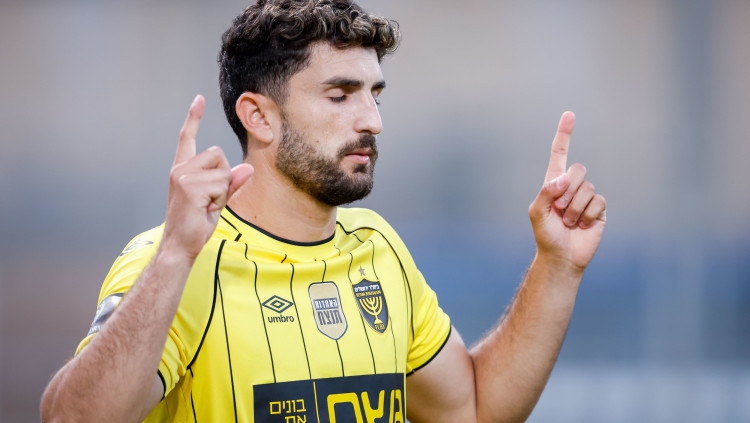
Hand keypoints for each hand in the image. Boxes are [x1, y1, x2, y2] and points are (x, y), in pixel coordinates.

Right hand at [162, 95, 253, 259]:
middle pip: (218, 153)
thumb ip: (231, 183)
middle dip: (224, 176)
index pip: (186, 138)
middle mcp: (180, 170)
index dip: (193, 118)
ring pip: (223, 169)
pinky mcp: (190, 187)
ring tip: (207, 206)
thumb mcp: (217, 201)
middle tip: (211, 200)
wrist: (180, 246)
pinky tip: (205, 209)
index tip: (199, 99)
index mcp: (183, 170)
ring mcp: (183, 177)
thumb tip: (248, 168)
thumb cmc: (195, 226)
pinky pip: (222, 183)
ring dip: (223, 189)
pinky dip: (221, 198)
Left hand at [528, 112, 606, 272]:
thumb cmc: (546, 234)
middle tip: (559, 211)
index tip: (569, 114)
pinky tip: (582, 226)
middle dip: (567, 191)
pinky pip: (598, 202)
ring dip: (575, 208)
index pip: (559, 154)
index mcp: (553, 183)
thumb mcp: (538, 212)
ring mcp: (586, 197)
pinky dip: (587, 215)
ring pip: (587, 188)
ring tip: (568, 222)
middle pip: (578, 170)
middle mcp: (571, 186)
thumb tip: (564, 178)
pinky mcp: (599, 210)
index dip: (564, 134)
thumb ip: (547, 191)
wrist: (562, 257)